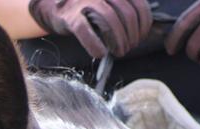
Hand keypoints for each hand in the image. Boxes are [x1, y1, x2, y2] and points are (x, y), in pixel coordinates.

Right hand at [29, 0, 152, 58]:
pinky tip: (100, 53)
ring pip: (110, 21)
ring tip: (119, 52)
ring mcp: (84, 2)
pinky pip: (86, 31)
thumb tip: (141, 30)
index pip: (139, 5)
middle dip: (132, 36)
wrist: (55, 6)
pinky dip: (95, 45)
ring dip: (119, 41)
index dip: (144, 24)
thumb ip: (124, 9)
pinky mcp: (70, 16)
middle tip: (129, 47)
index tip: (141, 36)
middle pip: (127, 15)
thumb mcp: (108, 2)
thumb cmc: (88, 8)